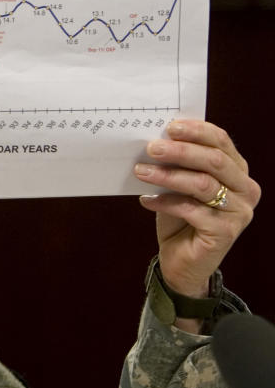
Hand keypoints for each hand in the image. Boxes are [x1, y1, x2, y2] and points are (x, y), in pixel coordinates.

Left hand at [135, 120, 259, 297]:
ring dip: (167, 175)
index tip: (170, 126)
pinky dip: (165, 202)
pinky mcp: (226, 231)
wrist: (182, 261)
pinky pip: (192, 210)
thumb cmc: (180, 218)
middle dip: (180, 151)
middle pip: (214, 161)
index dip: (197, 131)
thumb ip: (178, 165)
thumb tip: (157, 140)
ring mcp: (239, 211)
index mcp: (238, 171)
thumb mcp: (179, 186)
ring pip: (202, 184)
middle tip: (151, 147)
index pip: (222, 142)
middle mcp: (246, 189)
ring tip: (141, 171)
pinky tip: (146, 200)